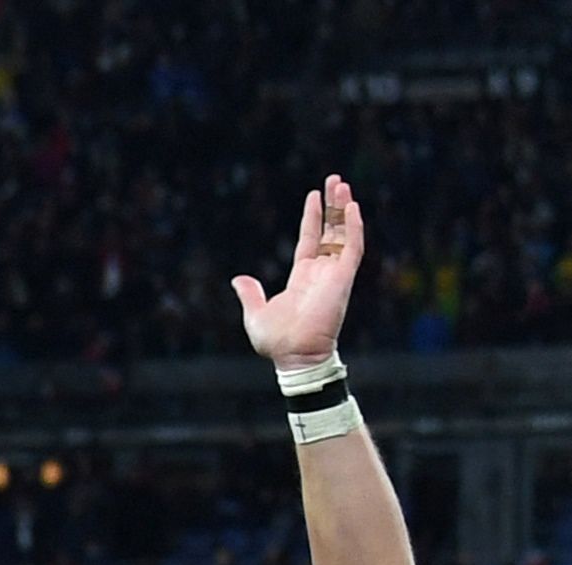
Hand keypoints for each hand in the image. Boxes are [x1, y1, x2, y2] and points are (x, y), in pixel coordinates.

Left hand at [236, 174, 363, 367]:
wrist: (293, 356)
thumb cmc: (276, 341)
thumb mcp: (255, 313)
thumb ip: (250, 294)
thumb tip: (239, 279)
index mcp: (302, 276)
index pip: (310, 239)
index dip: (313, 217)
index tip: (315, 195)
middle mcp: (321, 271)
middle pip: (330, 230)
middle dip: (333, 205)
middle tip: (335, 179)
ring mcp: (334, 273)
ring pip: (343, 233)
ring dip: (344, 209)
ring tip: (342, 185)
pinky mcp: (343, 278)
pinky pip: (353, 248)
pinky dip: (354, 228)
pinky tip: (352, 208)